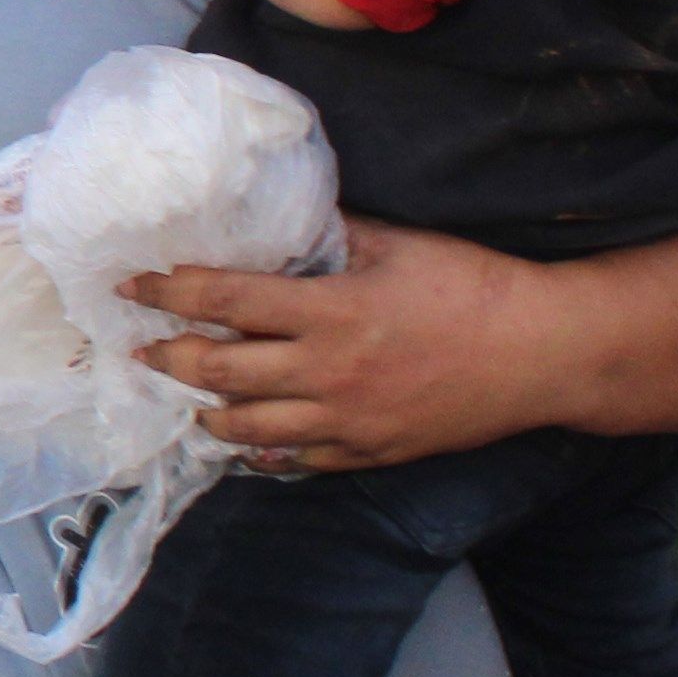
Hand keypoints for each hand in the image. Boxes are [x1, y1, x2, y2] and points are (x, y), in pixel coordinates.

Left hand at [128, 218, 557, 473]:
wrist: (542, 354)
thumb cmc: (475, 286)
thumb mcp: (399, 244)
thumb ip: (334, 234)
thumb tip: (283, 214)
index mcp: (329, 312)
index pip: (224, 299)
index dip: (170, 291)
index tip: (135, 284)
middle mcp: (326, 373)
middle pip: (220, 371)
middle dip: (170, 357)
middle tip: (144, 348)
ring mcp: (346, 421)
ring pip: (248, 428)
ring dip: (207, 413)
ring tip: (187, 399)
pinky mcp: (370, 452)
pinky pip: (299, 462)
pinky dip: (264, 453)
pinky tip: (248, 444)